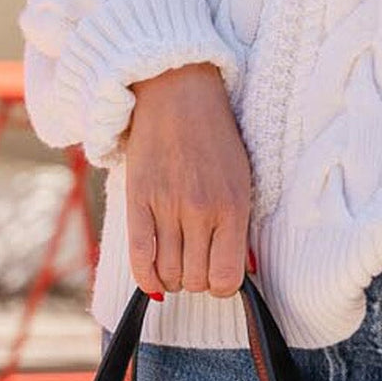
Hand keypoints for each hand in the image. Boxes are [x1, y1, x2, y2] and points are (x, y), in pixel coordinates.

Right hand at [122, 61, 252, 298]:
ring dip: (171, 278)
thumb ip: (240, 227)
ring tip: (174, 262)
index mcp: (233, 206)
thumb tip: (243, 270)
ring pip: (168, 273)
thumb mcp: (241, 179)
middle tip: (194, 264)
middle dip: (195, 281)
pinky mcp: (138, 199)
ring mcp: (167, 206)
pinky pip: (139, 256)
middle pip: (195, 280)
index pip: (226, 278)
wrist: (177, 93)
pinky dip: (145, 276)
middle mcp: (201, 210)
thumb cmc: (214, 138)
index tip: (217, 277)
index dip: (221, 287)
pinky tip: (151, 277)